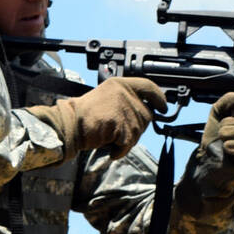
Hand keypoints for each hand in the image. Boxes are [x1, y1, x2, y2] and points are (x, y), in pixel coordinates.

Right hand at [30, 77, 167, 160]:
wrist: (69, 125)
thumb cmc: (85, 116)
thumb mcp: (107, 98)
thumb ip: (126, 101)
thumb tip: (148, 112)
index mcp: (121, 84)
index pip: (148, 86)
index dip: (159, 97)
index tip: (163, 106)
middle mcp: (124, 93)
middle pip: (146, 116)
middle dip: (136, 128)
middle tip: (118, 132)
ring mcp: (123, 108)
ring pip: (139, 131)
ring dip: (127, 141)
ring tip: (110, 138)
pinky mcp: (120, 124)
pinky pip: (129, 142)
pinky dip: (121, 149)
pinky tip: (110, 146)